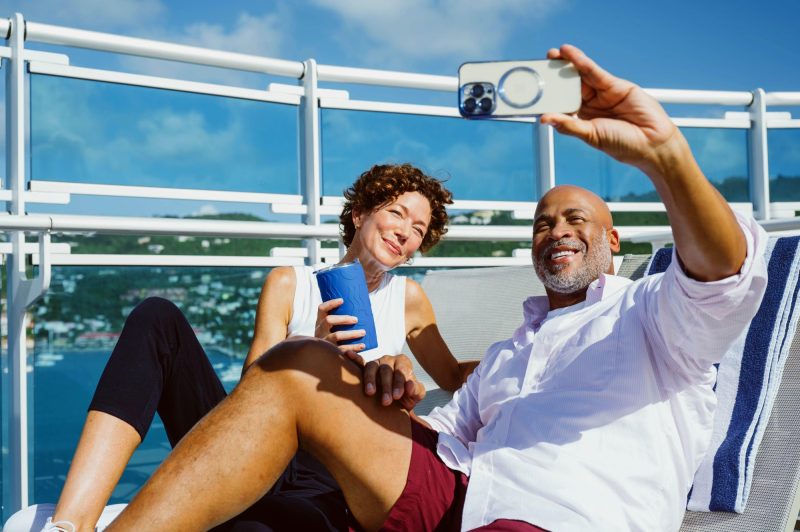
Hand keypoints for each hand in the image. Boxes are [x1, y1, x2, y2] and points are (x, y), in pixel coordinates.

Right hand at [315, 299, 365, 352]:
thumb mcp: (331, 328)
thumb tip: (361, 306)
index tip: (342, 300)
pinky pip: (342, 349)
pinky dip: (354, 347)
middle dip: (343, 318)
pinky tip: (362, 345)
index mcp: (320, 322)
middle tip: (356, 319)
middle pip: (328, 320)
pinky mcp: (330, 352)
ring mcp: (324, 342)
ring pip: (336, 335)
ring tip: (363, 332)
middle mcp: (319, 331)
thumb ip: (341, 320)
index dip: (330, 303)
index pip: (321, 309)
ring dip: (351, 333)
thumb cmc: (334, 338)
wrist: (324, 359)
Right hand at [344, 352, 425, 409]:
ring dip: (370, 380)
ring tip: (370, 393)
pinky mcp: (365, 369)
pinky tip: (348, 355)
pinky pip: (360, 363)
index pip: (401, 370)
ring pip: (372, 367)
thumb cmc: (408, 396)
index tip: (397, 396)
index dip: (399, 383)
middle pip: (386, 370)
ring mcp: (376, 363)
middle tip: (386, 402)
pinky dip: (354, 358)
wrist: (398, 403)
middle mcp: (389, 360)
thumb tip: (409, 385)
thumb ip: (416, 390)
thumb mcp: (416, 394)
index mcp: (403, 363)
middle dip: (386, 386)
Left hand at [540, 44, 679, 174]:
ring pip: (581, 77)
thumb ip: (569, 125)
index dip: (549, 95)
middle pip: (569, 87)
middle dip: (554, 76)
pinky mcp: (615, 85)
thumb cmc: (623, 145)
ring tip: (551, 55)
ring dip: (566, 64)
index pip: (562, 103)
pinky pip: (595, 72)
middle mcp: (591, 105)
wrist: (652, 143)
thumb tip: (545, 119)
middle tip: (539, 66)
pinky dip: (581, 61)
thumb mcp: (591, 135)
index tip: (534, 89)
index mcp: (583, 119)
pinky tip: (569, 53)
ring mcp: (603, 94)